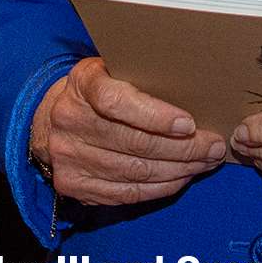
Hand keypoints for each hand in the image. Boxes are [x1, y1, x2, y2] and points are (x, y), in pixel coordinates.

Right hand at [30, 58, 227, 205]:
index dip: (155, 116)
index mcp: (82, 84)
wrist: (48, 121)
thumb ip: (141, 76)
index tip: (189, 124)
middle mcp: (70, 121)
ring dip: (179, 170)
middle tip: (213, 146)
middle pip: (134, 143)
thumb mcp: (111, 69)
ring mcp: (69, 157)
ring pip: (135, 171)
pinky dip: (160, 188)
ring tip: (205, 162)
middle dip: (184, 148)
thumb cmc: (96, 91)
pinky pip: (126, 193)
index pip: (116, 102)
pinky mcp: (73, 185)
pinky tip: (181, 178)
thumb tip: (195, 88)